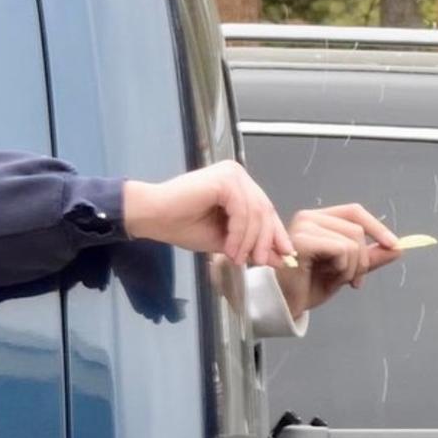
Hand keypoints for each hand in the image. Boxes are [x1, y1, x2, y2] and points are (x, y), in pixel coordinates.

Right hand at [123, 160, 293, 266]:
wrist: (153, 217)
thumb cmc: (182, 226)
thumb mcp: (226, 241)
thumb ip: (251, 245)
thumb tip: (280, 259)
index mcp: (239, 185)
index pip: (266, 210)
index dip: (276, 234)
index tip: (285, 256)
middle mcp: (238, 175)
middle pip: (265, 210)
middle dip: (265, 240)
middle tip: (261, 263)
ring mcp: (232, 174)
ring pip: (256, 213)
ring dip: (249, 241)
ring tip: (237, 259)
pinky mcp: (224, 180)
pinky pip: (242, 211)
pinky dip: (239, 234)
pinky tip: (229, 248)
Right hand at [275, 204, 401, 317]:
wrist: (287, 304)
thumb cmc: (311, 285)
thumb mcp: (348, 270)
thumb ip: (370, 258)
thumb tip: (398, 248)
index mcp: (319, 219)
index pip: (355, 212)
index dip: (377, 227)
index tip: (394, 246)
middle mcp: (309, 217)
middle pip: (357, 230)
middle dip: (363, 261)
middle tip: (353, 281)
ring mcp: (304, 227)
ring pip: (352, 242)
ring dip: (351, 268)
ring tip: (334, 278)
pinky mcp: (302, 241)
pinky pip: (341, 249)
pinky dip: (341, 268)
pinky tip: (325, 276)